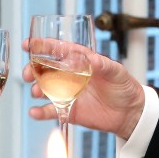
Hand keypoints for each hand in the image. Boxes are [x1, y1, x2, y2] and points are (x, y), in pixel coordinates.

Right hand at [22, 39, 144, 138]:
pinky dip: (40, 112)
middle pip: (45, 69)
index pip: (58, 50)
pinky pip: (51, 111)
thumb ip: (104, 65)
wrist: (130, 113)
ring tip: (37, 92)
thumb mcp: (117, 72)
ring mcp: (67, 93)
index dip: (42, 46)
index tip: (28, 44)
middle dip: (33, 69)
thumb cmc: (124, 87)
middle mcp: (70, 75)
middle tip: (28, 74)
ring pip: (45, 89)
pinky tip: (34, 112)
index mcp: (80, 61)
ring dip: (36, 89)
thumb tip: (91, 58)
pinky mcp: (68, 110)